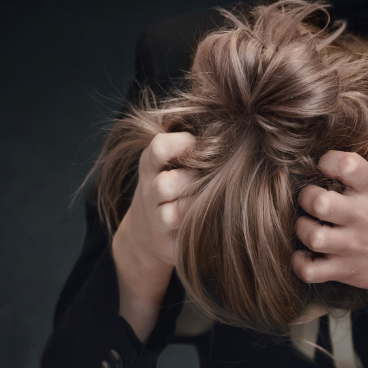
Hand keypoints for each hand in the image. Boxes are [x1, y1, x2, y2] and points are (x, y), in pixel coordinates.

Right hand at [111, 132, 196, 339]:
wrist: (144, 235)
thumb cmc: (168, 186)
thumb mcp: (165, 161)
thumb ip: (186, 143)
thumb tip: (222, 123)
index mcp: (150, 164)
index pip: (160, 148)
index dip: (183, 145)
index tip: (200, 145)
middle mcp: (150, 192)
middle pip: (168, 184)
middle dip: (192, 181)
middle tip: (210, 178)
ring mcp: (157, 220)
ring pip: (178, 212)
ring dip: (196, 206)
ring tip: (210, 200)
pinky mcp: (170, 244)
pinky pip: (188, 238)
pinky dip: (202, 229)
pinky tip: (212, 221)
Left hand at [294, 146, 367, 367]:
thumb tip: (355, 135)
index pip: (346, 165)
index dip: (328, 160)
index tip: (327, 166)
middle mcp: (363, 218)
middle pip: (320, 203)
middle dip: (308, 197)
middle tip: (313, 199)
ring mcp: (352, 246)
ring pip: (312, 236)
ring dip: (303, 229)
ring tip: (311, 224)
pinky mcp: (344, 270)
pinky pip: (310, 271)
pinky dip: (301, 264)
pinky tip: (307, 253)